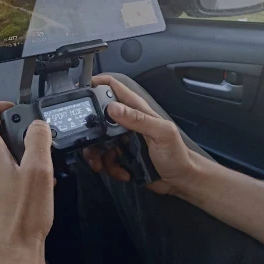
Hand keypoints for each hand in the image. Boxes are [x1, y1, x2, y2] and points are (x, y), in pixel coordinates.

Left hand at [0, 102, 54, 263]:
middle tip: (34, 144)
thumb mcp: (39, 170)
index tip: (12, 108)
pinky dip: (10, 177)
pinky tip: (29, 192)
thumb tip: (37, 124)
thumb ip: (38, 139)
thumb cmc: (23, 215)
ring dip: (14, 158)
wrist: (10, 256)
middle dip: (13, 136)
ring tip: (37, 172)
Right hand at [84, 75, 199, 194]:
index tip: (81, 89)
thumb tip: (113, 107)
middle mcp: (127, 121)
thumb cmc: (177, 154)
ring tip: (102, 165)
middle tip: (89, 143)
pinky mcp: (122, 154)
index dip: (96, 83)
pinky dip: (110, 167)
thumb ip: (138, 119)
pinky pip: (106, 158)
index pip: (113, 87)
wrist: (181, 180)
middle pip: (98, 116)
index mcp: (136, 110)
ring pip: (98, 140)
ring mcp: (123, 138)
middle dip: (89, 129)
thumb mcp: (160, 133)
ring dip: (96, 154)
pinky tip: (122, 172)